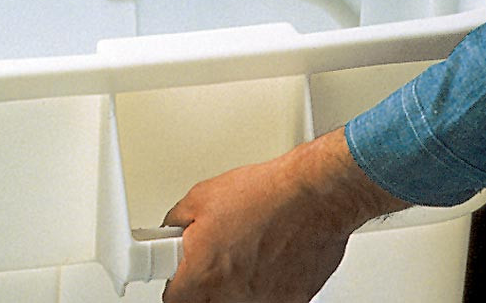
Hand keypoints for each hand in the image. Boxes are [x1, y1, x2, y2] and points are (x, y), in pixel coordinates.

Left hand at [160, 127, 409, 302]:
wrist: (314, 196)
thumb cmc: (265, 194)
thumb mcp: (201, 197)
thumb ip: (177, 222)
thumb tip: (171, 229)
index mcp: (203, 275)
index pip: (172, 299)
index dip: (175, 284)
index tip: (178, 276)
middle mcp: (231, 297)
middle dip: (204, 283)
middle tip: (213, 260)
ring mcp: (263, 302)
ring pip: (236, 302)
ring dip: (235, 285)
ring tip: (246, 251)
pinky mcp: (292, 301)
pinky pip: (267, 298)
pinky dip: (265, 283)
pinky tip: (270, 256)